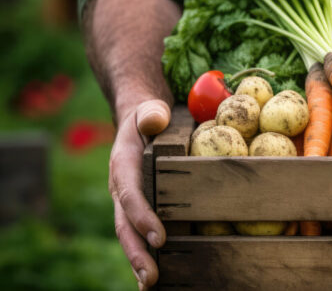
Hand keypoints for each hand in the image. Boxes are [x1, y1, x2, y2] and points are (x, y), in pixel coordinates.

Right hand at [109, 99, 170, 289]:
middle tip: (152, 277)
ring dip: (139, 261)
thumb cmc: (149, 115)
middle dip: (137, 252)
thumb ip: (151, 113)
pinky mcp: (136, 207)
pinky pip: (137, 233)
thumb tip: (153, 120)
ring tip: (152, 284)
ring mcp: (126, 200)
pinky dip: (143, 255)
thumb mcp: (150, 109)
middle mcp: (120, 187)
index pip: (130, 194)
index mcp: (123, 165)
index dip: (142, 217)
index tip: (159, 238)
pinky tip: (155, 278)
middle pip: (124, 224)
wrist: (139, 120)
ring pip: (128, 235)